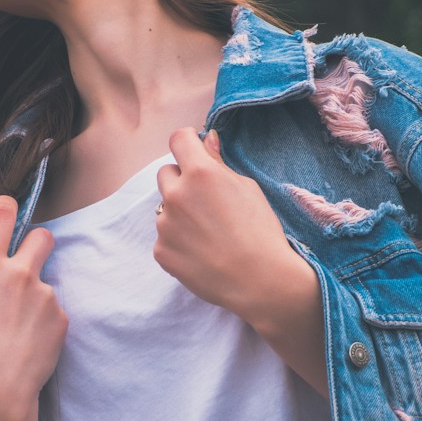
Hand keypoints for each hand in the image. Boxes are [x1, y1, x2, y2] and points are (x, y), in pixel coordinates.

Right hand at [0, 195, 68, 420]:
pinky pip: (54, 312)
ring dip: (37, 300)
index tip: (9, 208)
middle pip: (42, 236)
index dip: (7, 208)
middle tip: (28, 266)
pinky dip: (46, 325)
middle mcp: (17, 273)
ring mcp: (44, 294)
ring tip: (19, 332)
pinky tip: (31, 345)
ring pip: (46, 284)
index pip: (2, 214)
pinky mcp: (61, 316)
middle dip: (39, 245)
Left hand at [154, 127, 309, 323]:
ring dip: (180, 213)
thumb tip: (206, 140)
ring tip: (208, 233)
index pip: (178, 140)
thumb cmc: (260, 231)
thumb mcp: (247, 188)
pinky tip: (202, 252)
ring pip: (165, 208)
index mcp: (200, 174)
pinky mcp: (161, 251)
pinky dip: (178, 241)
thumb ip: (219, 163)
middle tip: (207, 201)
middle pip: (166, 173)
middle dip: (182, 180)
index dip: (188, 142)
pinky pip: (165, 237)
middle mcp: (176, 195)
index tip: (195, 151)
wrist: (259, 280)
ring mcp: (165, 225)